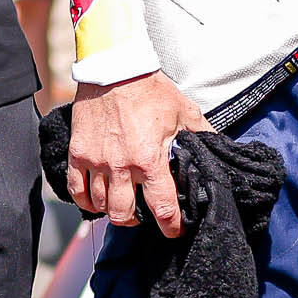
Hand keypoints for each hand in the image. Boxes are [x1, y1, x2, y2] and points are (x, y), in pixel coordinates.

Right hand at [67, 72, 209, 236]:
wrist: (114, 67)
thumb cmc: (150, 89)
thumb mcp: (184, 112)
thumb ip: (202, 134)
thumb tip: (220, 148)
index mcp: (150, 160)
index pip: (162, 207)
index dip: (171, 225)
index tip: (175, 230)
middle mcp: (122, 166)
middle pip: (124, 215)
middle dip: (137, 221)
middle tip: (144, 217)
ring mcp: (97, 161)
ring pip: (101, 205)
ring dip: (113, 211)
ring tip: (122, 206)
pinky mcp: (79, 153)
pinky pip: (76, 190)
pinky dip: (85, 201)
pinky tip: (95, 200)